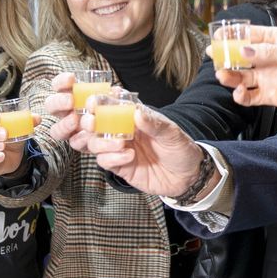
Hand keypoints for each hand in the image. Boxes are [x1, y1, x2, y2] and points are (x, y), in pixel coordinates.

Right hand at [84, 105, 206, 197]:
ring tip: (119, 143)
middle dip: (89, 122)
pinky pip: (104, 161)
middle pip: (94, 123)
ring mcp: (118, 149)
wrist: (187, 176)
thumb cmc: (180, 148)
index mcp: (133, 116)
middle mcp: (121, 130)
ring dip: (100, 142)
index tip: (93, 101)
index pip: (111, 104)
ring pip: (93, 142)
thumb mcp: (172, 133)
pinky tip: (129, 157)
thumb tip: (136, 112)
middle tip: (92, 122)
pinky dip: (111, 158)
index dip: (99, 101)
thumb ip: (154, 124)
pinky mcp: (119, 166)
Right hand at [212, 25, 276, 114]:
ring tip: (223, 76)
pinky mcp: (269, 95)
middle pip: (241, 57)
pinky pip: (250, 96)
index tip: (218, 36)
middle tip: (214, 57)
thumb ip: (269, 52)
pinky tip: (238, 94)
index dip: (233, 35)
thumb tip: (244, 50)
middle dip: (226, 57)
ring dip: (230, 77)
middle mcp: (268, 58)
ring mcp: (267, 77)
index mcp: (275, 40)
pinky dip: (241, 96)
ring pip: (242, 77)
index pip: (250, 35)